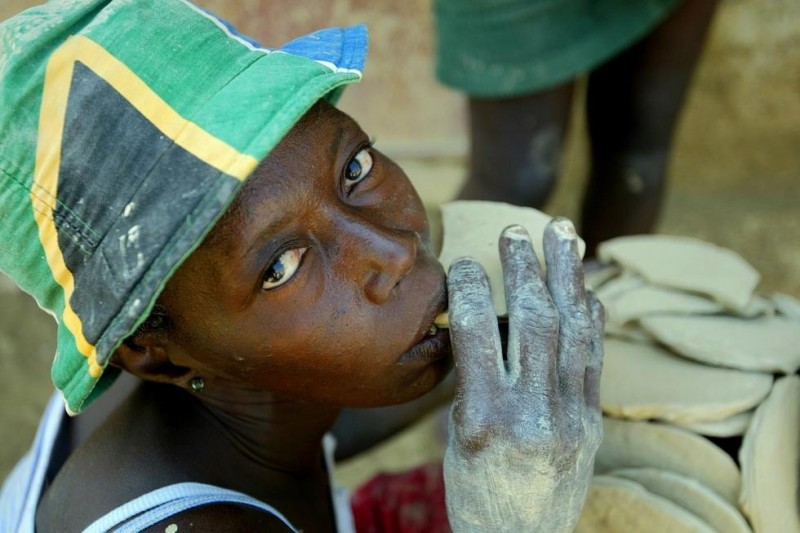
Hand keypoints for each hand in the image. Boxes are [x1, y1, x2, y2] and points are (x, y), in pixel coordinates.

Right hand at [443, 219, 604, 531]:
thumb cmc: (475, 489)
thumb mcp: (458, 434)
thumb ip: (473, 378)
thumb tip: (481, 322)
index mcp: (483, 418)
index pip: (477, 332)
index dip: (470, 287)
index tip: (461, 261)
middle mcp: (531, 413)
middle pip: (534, 319)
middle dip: (526, 266)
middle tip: (518, 229)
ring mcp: (569, 416)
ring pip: (572, 329)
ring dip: (567, 275)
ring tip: (563, 234)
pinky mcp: (592, 421)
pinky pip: (595, 356)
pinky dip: (591, 317)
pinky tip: (588, 289)